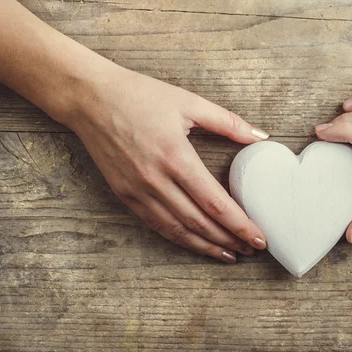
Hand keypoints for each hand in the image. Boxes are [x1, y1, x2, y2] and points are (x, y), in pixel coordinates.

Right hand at [66, 67, 268, 263]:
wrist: (90, 98)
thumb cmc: (140, 96)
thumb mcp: (189, 102)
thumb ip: (228, 122)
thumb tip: (261, 137)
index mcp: (176, 157)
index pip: (215, 202)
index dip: (240, 225)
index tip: (260, 238)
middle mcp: (156, 180)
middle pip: (200, 222)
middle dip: (229, 240)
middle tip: (252, 249)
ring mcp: (138, 191)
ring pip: (178, 230)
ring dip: (206, 246)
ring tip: (230, 255)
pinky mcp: (125, 195)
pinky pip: (156, 224)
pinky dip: (180, 238)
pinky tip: (197, 244)